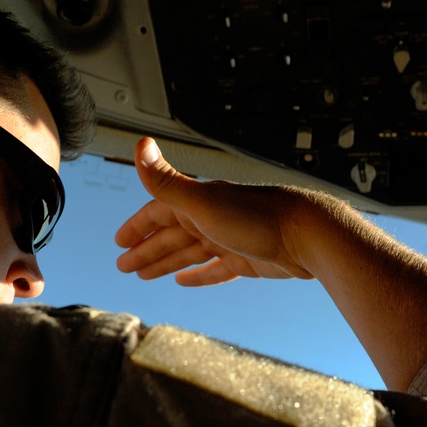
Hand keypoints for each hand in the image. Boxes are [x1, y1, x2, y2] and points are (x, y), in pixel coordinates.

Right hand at [115, 138, 317, 285]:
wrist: (306, 235)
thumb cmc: (258, 217)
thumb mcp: (202, 201)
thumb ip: (167, 180)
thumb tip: (140, 145)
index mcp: (198, 202)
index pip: (158, 212)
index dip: (138, 226)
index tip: (120, 242)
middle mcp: (212, 217)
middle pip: (171, 235)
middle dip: (146, 250)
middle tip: (124, 266)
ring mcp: (229, 238)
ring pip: (190, 252)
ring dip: (166, 262)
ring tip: (145, 276)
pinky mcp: (246, 259)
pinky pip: (215, 268)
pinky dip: (199, 274)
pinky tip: (185, 281)